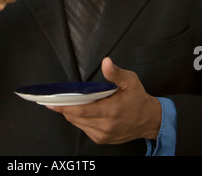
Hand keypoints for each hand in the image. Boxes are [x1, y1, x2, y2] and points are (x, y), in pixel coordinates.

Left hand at [47, 57, 161, 144]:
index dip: (64, 106)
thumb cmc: (138, 98)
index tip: (51, 102)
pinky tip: (79, 112)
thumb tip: (106, 62)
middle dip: (64, 109)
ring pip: (78, 124)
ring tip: (65, 104)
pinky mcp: (103, 139)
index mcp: (111, 110)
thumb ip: (115, 72)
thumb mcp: (130, 80)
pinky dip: (79, 121)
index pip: (81, 110)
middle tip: (53, 101)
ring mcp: (104, 134)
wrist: (149, 120)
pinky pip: (85, 129)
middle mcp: (106, 125)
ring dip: (71, 115)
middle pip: (76, 118)